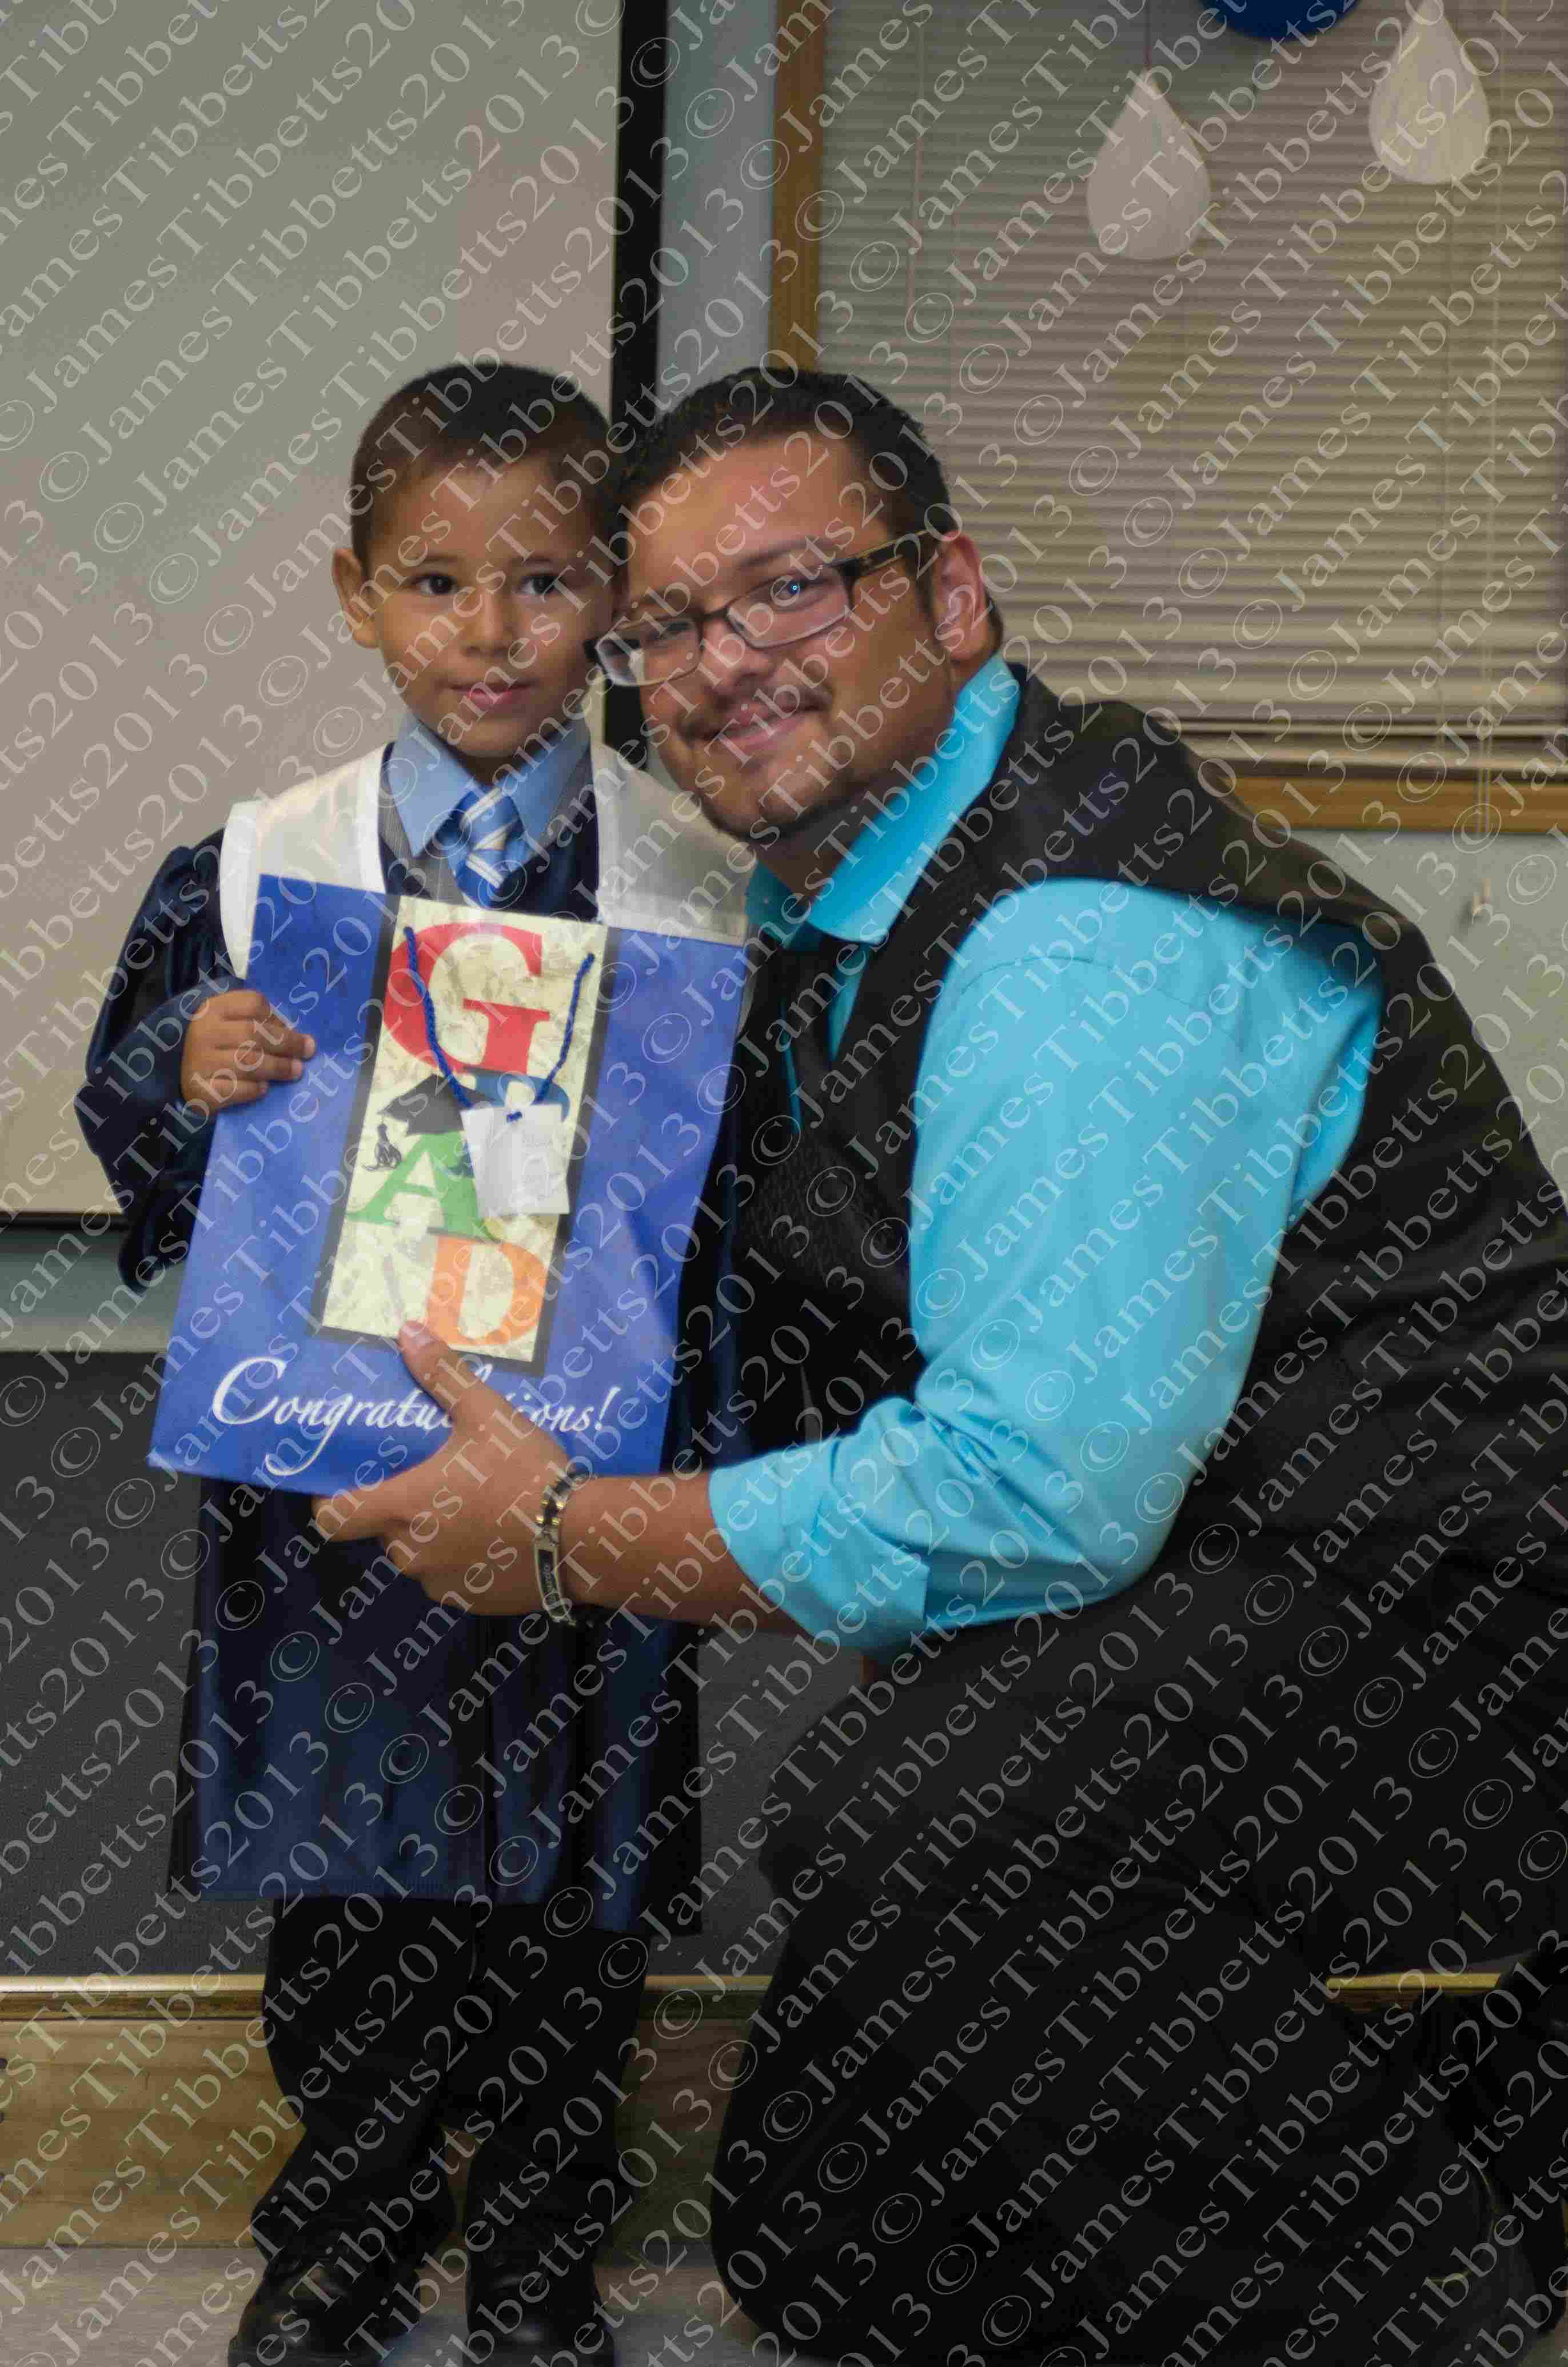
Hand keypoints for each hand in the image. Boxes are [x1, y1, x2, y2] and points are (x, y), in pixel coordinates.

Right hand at [181, 989, 314, 1118]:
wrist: (184, 1080)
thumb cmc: (219, 1050)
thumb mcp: (231, 1027)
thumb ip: (258, 1024)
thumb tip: (299, 1038)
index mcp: (213, 1009)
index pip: (253, 1004)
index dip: (277, 1017)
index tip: (292, 1030)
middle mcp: (203, 1032)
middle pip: (254, 1033)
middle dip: (287, 1043)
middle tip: (308, 1051)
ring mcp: (199, 1062)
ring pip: (247, 1062)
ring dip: (278, 1067)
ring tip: (296, 1071)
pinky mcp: (200, 1091)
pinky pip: (234, 1090)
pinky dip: (254, 1090)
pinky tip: (264, 1089)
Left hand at [312, 1322, 570, 1613]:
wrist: (581, 1537)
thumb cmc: (523, 1474)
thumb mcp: (485, 1414)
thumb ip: (443, 1375)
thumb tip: (407, 1331)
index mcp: (401, 1509)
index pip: (331, 1518)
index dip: (329, 1499)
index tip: (345, 1480)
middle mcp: (409, 1553)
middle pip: (380, 1532)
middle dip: (397, 1506)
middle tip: (428, 1477)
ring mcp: (440, 1583)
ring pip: (417, 1555)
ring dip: (431, 1533)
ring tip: (468, 1503)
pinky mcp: (471, 1602)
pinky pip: (450, 1577)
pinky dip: (462, 1558)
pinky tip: (495, 1534)